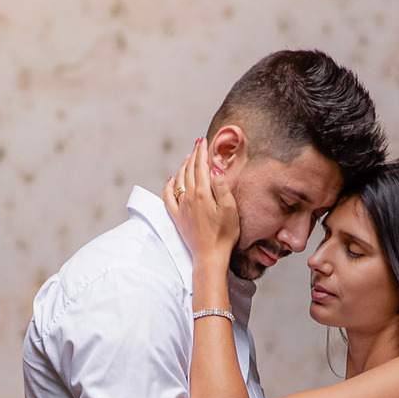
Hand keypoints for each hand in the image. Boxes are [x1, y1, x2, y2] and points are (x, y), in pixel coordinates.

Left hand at [164, 137, 239, 263]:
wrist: (210, 257)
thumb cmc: (224, 235)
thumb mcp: (230, 209)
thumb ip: (221, 186)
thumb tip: (214, 168)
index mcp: (203, 193)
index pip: (201, 165)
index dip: (202, 151)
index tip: (204, 140)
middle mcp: (189, 197)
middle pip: (189, 170)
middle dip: (193, 155)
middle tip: (198, 144)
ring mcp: (181, 207)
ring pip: (178, 180)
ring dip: (183, 166)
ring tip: (187, 158)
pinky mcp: (177, 217)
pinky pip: (168, 197)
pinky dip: (168, 185)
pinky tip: (171, 180)